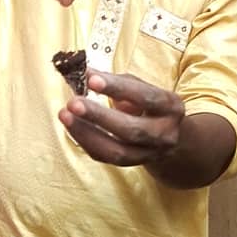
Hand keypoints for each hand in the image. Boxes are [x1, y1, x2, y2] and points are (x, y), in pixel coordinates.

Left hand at [58, 69, 184, 165]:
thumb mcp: (140, 88)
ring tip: (65, 115)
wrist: (166, 136)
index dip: (117, 88)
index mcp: (170, 106)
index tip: (91, 79)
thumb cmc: (148, 105)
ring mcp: (149, 153)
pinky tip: (72, 126)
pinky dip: (86, 141)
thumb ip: (114, 81)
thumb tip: (84, 72)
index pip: (145, 97)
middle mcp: (164, 134)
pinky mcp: (132, 165)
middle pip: (131, 129)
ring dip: (87, 133)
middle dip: (99, 116)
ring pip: (117, 151)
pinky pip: (106, 157)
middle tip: (73, 102)